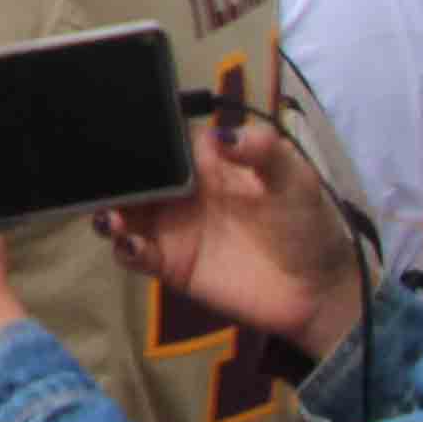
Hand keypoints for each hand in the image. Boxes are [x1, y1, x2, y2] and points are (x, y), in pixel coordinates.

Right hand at [102, 113, 361, 356]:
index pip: (160, 137)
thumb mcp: (294, 179)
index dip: (139, 132)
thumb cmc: (306, 224)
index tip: (119, 130)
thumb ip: (262, 151)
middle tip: (105, 179)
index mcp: (204, 160)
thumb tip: (222, 134)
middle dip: (110, 173)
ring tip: (114, 219)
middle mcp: (178, 189)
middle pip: (131, 173)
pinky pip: (133, 253)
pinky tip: (133, 246)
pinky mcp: (169, 263)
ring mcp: (170, 226)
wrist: (317, 291)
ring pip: (122, 210)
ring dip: (108, 209)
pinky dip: (124, 248)